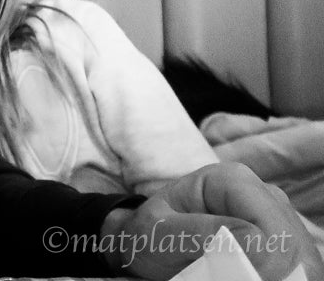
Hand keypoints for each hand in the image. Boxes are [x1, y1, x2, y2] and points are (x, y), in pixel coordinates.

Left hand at [103, 162, 323, 279]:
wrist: (148, 243)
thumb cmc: (150, 234)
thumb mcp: (159, 231)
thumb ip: (198, 231)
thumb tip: (248, 237)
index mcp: (230, 180)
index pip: (269, 223)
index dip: (263, 256)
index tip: (237, 275)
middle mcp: (261, 193)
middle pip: (292, 241)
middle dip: (273, 270)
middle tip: (240, 278)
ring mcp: (277, 217)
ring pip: (303, 257)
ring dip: (281, 276)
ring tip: (243, 277)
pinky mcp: (284, 242)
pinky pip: (301, 267)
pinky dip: (285, 279)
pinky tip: (258, 279)